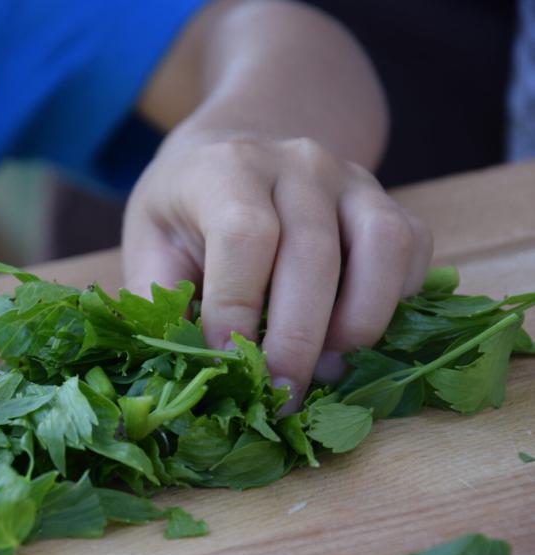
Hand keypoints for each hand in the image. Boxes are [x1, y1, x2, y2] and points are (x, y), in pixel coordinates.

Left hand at [123, 132, 432, 410]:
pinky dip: (396, 301)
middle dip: (298, 339)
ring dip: (360, 320)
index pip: (244, 234)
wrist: (229, 150)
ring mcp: (350, 177)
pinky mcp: (386, 199)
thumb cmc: (185, 212)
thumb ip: (161, 302)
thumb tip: (187, 372)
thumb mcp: (150, 246)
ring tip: (328, 367)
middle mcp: (295, 162)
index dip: (239, 307)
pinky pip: (413, 248)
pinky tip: (354, 336)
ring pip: (382, 244)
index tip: (229, 363)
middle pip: (313, 252)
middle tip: (282, 396)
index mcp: (225, 168)